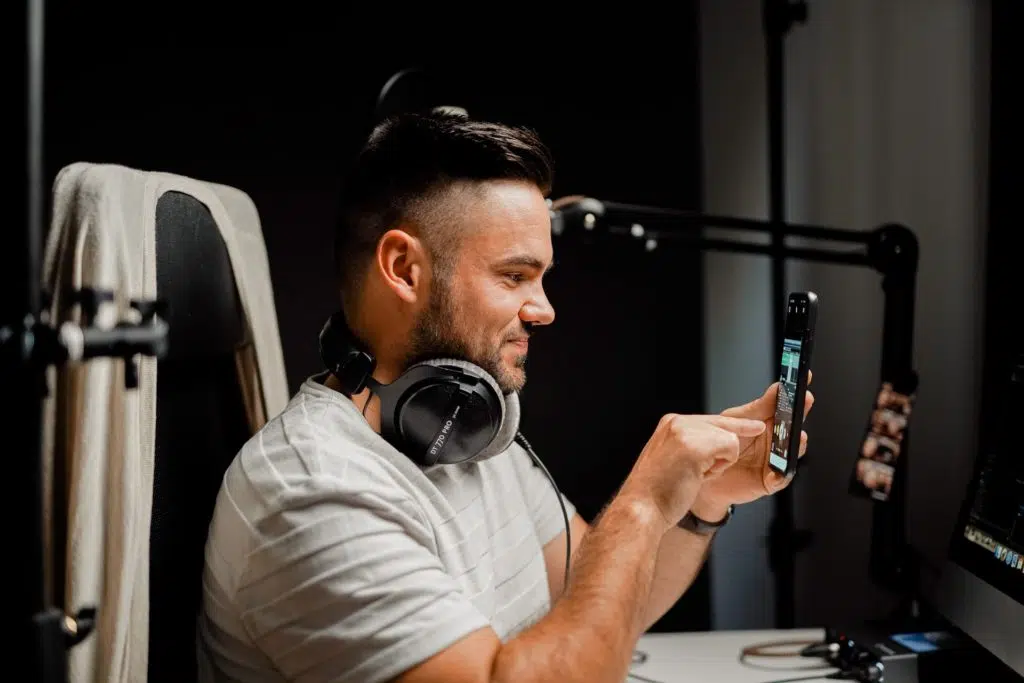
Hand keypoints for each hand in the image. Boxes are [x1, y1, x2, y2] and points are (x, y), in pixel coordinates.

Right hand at [621, 413, 766, 531]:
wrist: (642, 509)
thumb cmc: (657, 493)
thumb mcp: (674, 460)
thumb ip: (692, 446)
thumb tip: (718, 446)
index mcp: (671, 424)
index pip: (710, 420)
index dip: (734, 425)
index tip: (756, 425)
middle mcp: (677, 422)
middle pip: (723, 424)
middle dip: (728, 448)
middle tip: (738, 446)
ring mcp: (684, 430)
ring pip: (729, 437)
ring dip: (719, 463)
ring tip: (693, 475)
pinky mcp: (695, 444)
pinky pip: (730, 448)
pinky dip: (720, 467)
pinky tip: (698, 476)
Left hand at [692, 375, 814, 520]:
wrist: (705, 471)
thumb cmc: (719, 444)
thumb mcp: (736, 420)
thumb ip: (758, 407)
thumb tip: (777, 389)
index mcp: (769, 422)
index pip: (787, 405)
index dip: (797, 392)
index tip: (804, 376)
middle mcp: (776, 440)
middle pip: (795, 425)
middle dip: (801, 413)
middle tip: (805, 400)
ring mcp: (775, 459)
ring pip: (793, 451)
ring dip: (797, 444)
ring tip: (797, 436)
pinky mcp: (770, 479)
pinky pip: (781, 477)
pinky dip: (781, 473)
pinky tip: (778, 469)